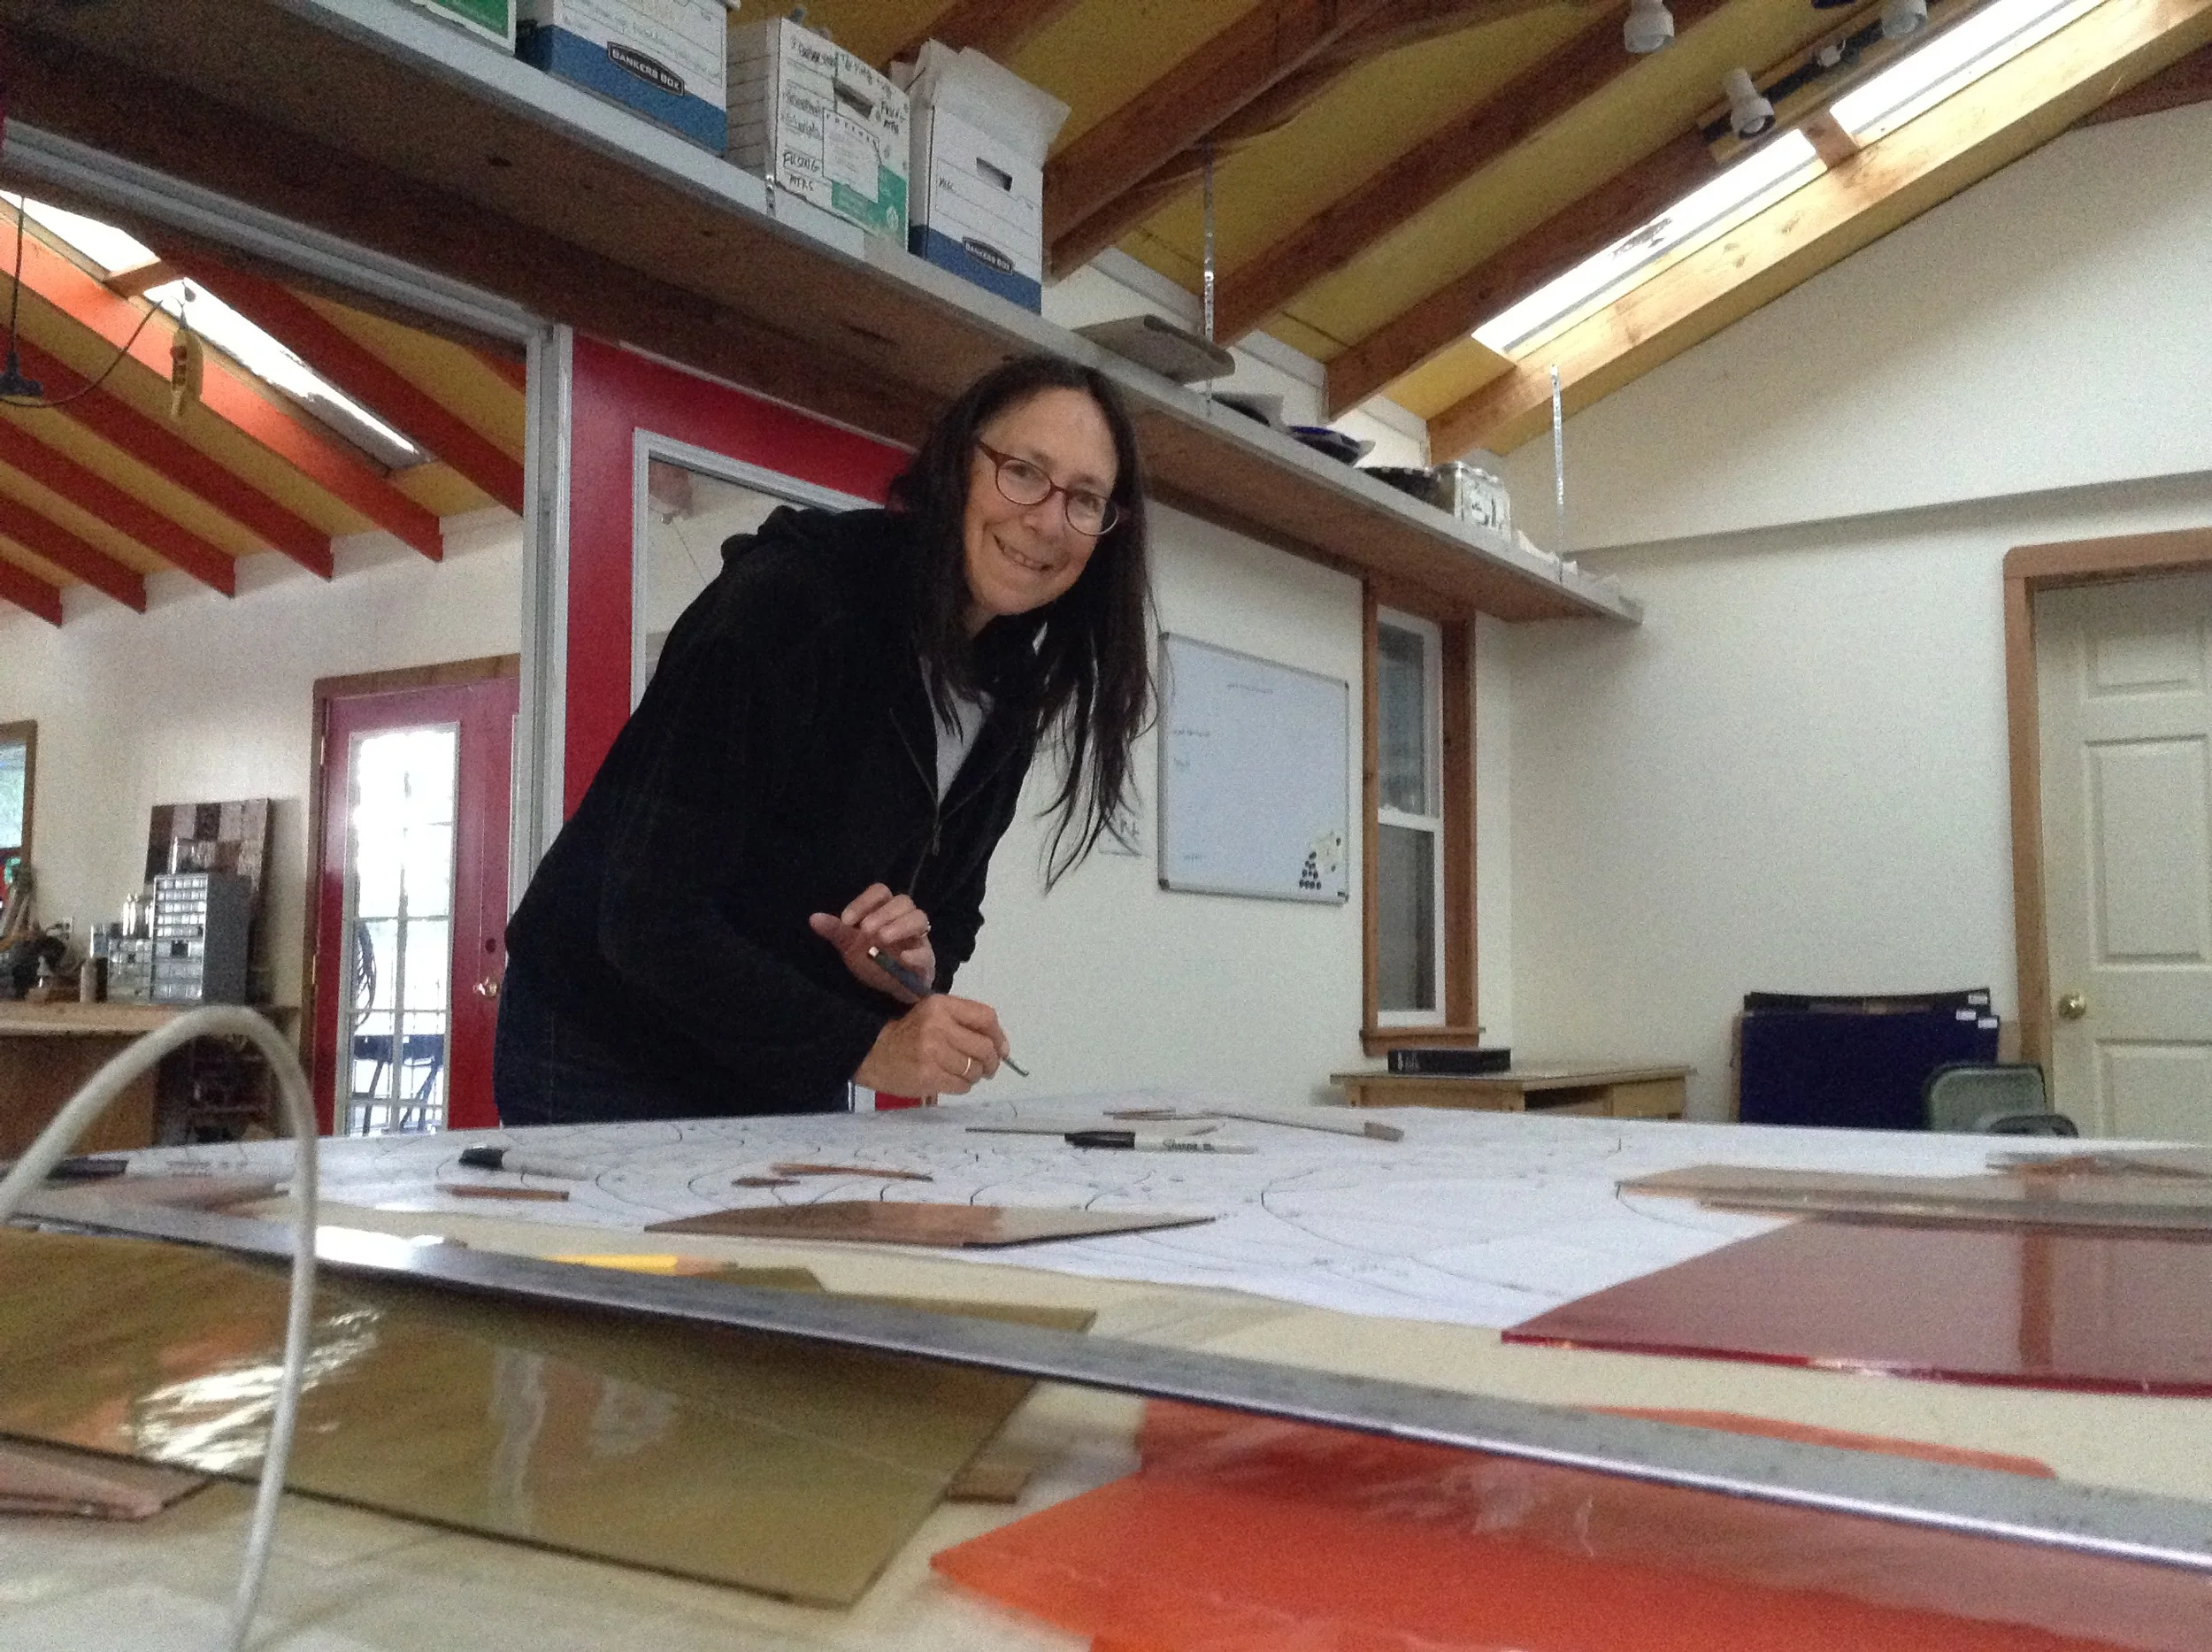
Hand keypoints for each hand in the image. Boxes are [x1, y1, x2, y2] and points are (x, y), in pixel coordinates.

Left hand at [809, 884, 936, 1002]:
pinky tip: (901, 959)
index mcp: (885, 911)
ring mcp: (919, 939)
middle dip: (883, 914)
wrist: (890, 991)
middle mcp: (904, 919)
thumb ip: (836, 932)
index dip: (864, 902)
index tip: (847, 921)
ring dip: (900, 927)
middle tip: (866, 930)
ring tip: (881, 940)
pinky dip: (915, 954)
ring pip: (919, 918)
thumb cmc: (872, 961)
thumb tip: (813, 918)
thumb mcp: (850, 947)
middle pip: (903, 901)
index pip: (880, 892)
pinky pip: (926, 953)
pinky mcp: (927, 960)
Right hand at [854, 995, 1008, 1095]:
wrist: (872, 1052)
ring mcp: (934, 1053)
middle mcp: (939, 1026)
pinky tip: (952, 1081)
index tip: (1001, 1050)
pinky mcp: (929, 1076)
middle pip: (984, 1047)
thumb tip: (1001, 1047)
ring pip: (974, 1069)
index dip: (999, 1036)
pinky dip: (963, 1086)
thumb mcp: (933, 1013)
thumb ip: (965, 1022)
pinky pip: (961, 1085)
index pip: (986, 1018)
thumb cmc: (907, 1032)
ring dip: (975, 1075)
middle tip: (987, 1069)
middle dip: (991, 1062)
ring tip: (964, 1073)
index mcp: (942, 1006)